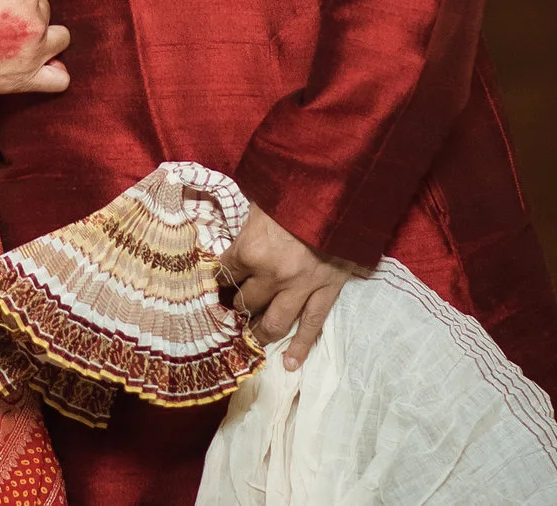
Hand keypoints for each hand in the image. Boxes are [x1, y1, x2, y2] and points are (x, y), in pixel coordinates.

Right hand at [0, 0, 69, 96]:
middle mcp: (36, 21)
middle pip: (42, 10)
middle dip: (25, 11)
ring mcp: (34, 52)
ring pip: (58, 39)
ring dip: (45, 35)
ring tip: (20, 38)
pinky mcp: (26, 78)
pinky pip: (59, 79)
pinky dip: (56, 72)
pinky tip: (44, 64)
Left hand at [218, 204, 364, 368]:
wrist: (342, 194)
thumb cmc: (296, 193)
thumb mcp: (260, 202)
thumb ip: (247, 224)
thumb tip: (235, 231)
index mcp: (250, 250)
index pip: (225, 272)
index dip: (218, 279)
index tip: (214, 286)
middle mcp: (272, 275)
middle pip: (246, 301)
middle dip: (235, 309)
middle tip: (228, 316)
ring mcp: (301, 288)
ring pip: (274, 322)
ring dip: (259, 333)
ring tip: (250, 342)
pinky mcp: (327, 292)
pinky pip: (313, 325)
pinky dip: (301, 347)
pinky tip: (288, 364)